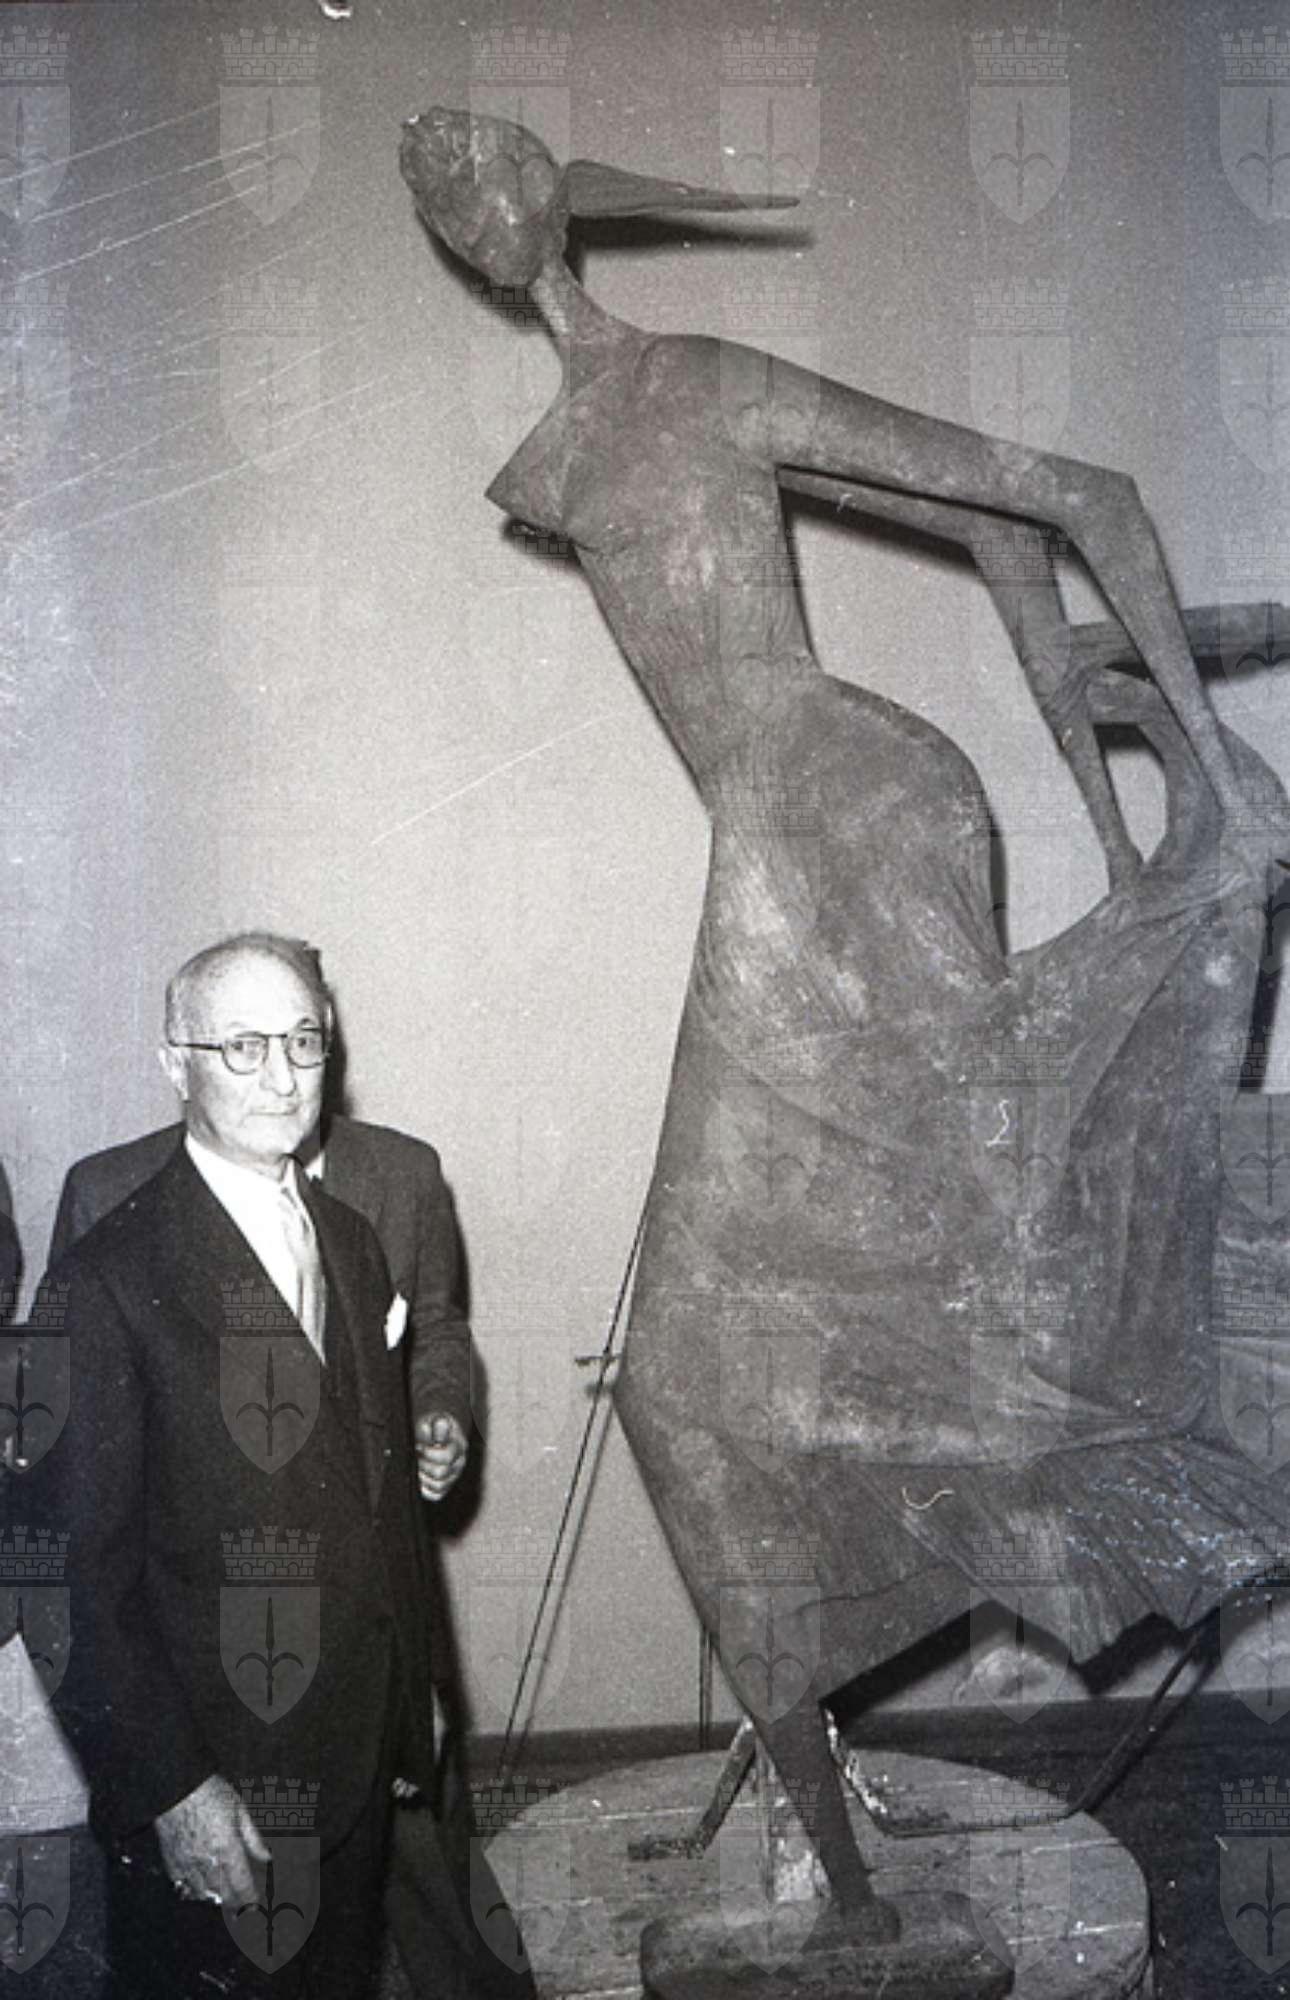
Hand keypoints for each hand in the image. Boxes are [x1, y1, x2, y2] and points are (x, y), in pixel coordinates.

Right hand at [154, 1773, 269, 1908]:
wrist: (175, 1786)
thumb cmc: (210, 1792)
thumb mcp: (239, 1808)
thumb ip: (253, 1838)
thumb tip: (266, 1856)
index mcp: (227, 1848)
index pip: (242, 1884)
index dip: (250, 1899)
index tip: (256, 1904)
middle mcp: (208, 1861)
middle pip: (223, 1895)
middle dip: (235, 1904)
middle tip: (243, 1907)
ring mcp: (188, 1865)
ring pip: (203, 1895)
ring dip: (216, 1898)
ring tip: (225, 1899)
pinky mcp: (172, 1862)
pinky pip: (184, 1887)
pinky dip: (194, 1891)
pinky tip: (201, 1889)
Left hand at [415, 1412, 467, 1500]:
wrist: (431, 1432)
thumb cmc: (431, 1426)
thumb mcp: (432, 1419)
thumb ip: (436, 1425)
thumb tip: (439, 1433)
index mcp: (459, 1445)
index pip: (446, 1457)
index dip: (428, 1453)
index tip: (419, 1445)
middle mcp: (459, 1462)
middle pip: (441, 1473)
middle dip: (424, 1464)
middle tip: (416, 1455)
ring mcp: (453, 1476)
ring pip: (439, 1486)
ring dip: (423, 1476)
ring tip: (417, 1464)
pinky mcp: (445, 1487)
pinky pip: (435, 1495)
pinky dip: (424, 1488)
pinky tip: (419, 1475)